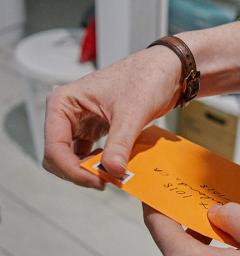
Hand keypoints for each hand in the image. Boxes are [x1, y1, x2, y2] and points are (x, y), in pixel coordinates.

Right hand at [43, 45, 181, 187]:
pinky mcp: (95, 129)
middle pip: (58, 157)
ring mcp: (80, 122)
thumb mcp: (132, 114)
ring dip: (89, 170)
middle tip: (107, 180)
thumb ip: (120, 144)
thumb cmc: (146, 79)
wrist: (166, 71)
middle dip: (79, 172)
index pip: (54, 147)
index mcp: (63, 102)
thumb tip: (112, 171)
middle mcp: (67, 113)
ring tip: (114, 174)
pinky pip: (89, 155)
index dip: (72, 170)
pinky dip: (100, 164)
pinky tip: (117, 165)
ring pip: (72, 158)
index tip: (99, 181)